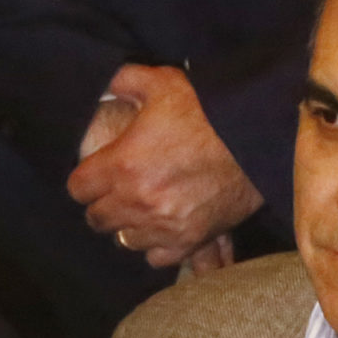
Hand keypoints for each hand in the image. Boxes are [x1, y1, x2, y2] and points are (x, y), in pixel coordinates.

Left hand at [67, 63, 261, 265]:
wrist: (260, 136)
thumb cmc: (209, 109)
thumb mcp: (163, 82)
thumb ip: (125, 81)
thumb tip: (105, 82)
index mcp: (122, 164)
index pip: (78, 189)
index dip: (86, 181)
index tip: (97, 174)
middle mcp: (137, 200)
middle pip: (97, 219)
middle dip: (104, 204)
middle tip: (119, 191)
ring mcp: (163, 224)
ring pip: (124, 239)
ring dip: (130, 225)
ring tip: (143, 208)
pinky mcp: (190, 239)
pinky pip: (157, 257)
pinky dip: (157, 245)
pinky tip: (165, 227)